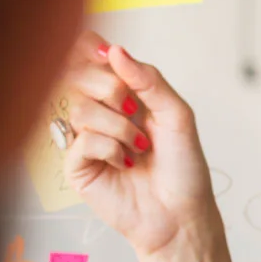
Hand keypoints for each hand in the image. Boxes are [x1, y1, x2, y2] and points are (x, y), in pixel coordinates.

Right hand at [59, 30, 216, 256]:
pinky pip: (80, 140)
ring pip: (80, 108)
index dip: (91, 48)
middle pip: (77, 75)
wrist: (181, 213)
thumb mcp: (177, 115)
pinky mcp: (77, 165)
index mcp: (125, 94)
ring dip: (118, 126)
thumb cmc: (183, 168)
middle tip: (132, 109)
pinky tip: (125, 163)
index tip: (105, 52)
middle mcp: (101, 112)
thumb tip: (115, 51)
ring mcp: (86, 138)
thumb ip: (149, 80)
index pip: (92, 58)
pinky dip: (109, 148)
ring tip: (140, 147)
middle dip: (109, 87)